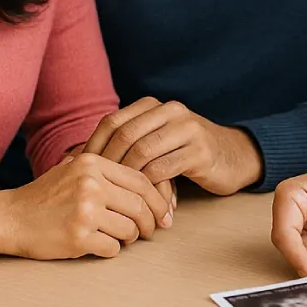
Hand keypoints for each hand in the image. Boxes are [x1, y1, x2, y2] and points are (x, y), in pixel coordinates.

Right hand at [0, 153, 172, 259]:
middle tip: (152, 231)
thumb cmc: (44, 196)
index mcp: (92, 163)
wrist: (10, 218)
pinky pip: (113, 248)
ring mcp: (85, 211)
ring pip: (130, 229)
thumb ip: (106, 171)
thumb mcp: (73, 168)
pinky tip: (101, 245)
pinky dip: (112, 250)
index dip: (159, 199)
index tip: (166, 212)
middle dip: (151, 222)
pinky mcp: (78, 237)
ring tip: (121, 237)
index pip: (141, 180)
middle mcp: (91, 184)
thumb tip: (149, 183)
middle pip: (140, 206)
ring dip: (131, 238)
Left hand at [83, 98, 262, 195]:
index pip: (112, 122)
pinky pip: (163, 168)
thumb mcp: (155, 142)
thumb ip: (125, 146)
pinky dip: (148, 186)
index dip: (93, 148)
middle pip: (125, 135)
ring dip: (127, 179)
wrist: (232, 156)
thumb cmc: (184, 153)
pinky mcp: (200, 151)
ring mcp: (187, 129)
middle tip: (97, 189)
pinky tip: (142, 201)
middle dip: (107, 164)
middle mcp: (170, 111)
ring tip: (117, 198)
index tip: (81, 173)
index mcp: (154, 106)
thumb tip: (74, 161)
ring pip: (143, 152)